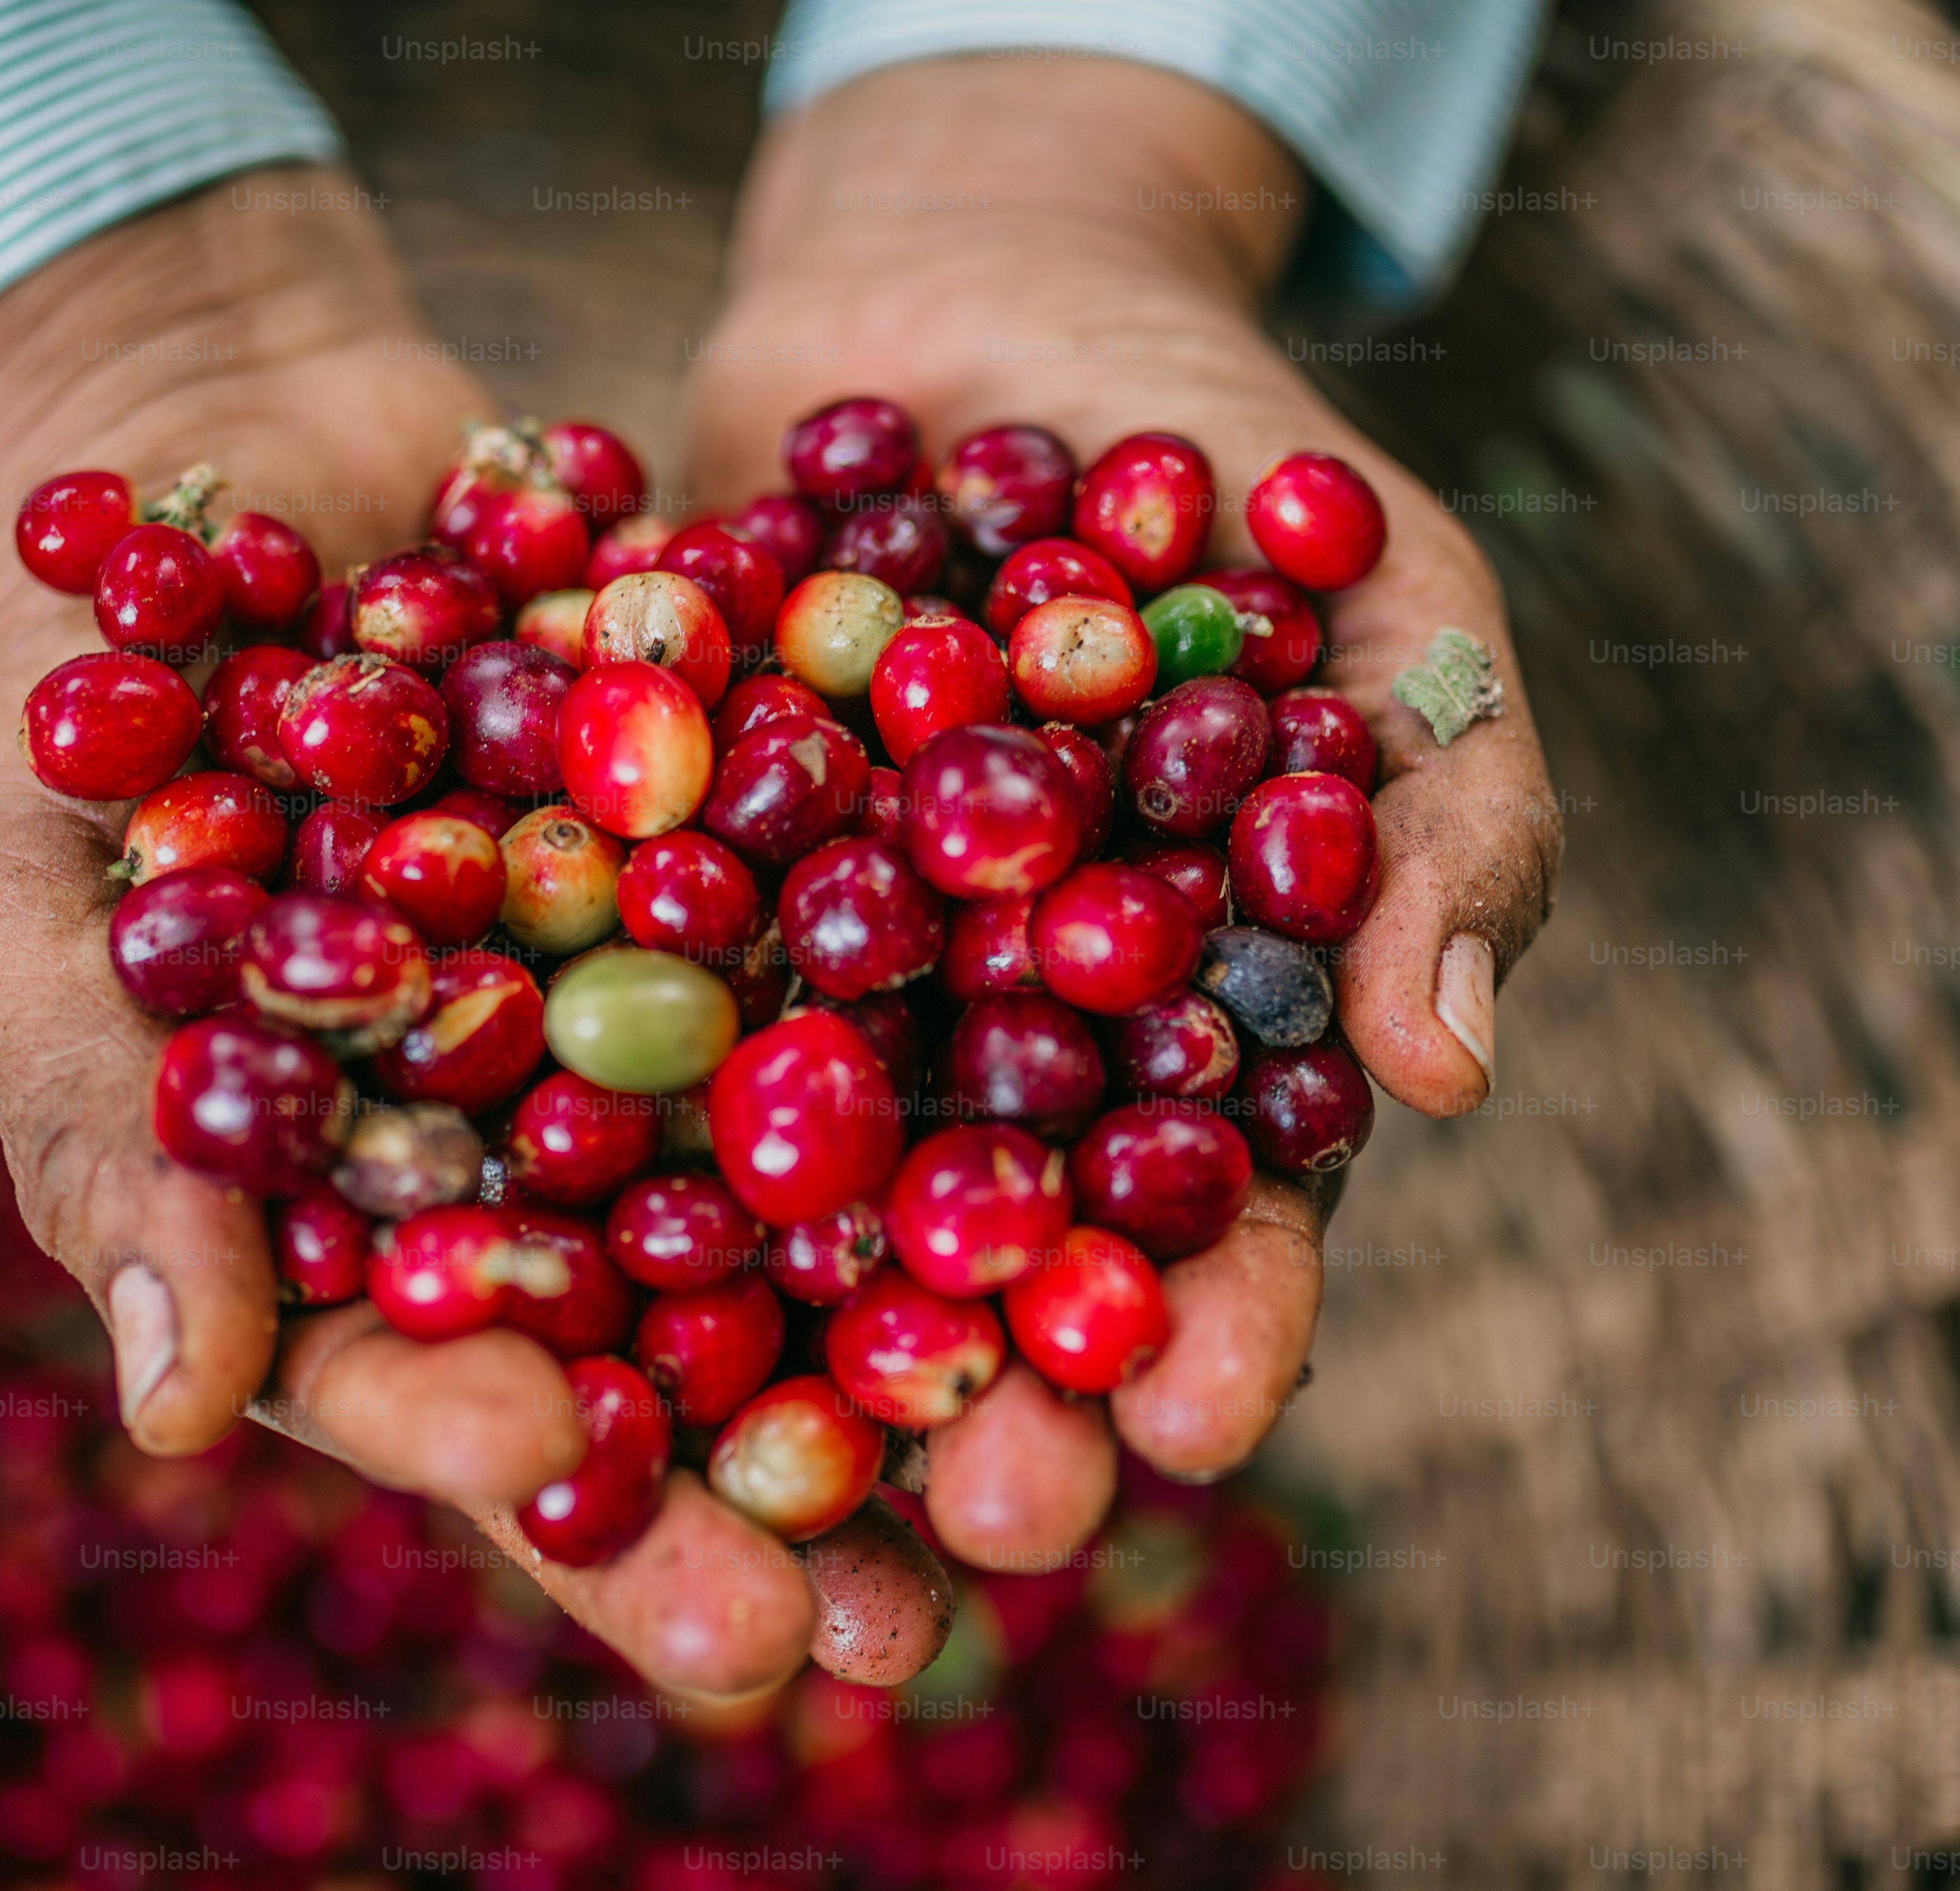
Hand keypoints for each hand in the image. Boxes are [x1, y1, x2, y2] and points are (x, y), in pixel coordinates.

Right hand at [0, 170, 956, 1697]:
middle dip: (764, 1500)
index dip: (526, 1485)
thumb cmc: (66, 701)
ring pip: (812, 1209)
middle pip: (658, 1361)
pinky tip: (1133, 1136)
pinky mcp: (775, 867)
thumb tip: (180, 1426)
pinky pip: (896, 967)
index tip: (627, 1539)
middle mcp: (536, 1153)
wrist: (219, 438)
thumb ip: (117, 1153)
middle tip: (882, 1636)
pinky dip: (1003, 1046)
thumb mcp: (36, 914)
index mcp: (356, 1218)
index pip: (442, 1398)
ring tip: (1055, 1459)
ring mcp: (663, 1015)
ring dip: (927, 1334)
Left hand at [685, 60, 1561, 1533]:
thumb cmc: (1221, 457)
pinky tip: (508, 1254)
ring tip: (733, 1491)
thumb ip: (1442, 816)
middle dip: (974, 1405)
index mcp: (1172, 1047)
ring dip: (752, 1362)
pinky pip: (586, 1037)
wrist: (966, 292)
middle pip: (979, 1278)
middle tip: (955, 1529)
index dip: (1213, 1335)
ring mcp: (796, 1005)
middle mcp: (974, 1068)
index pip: (1217, 1233)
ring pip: (767, 1222)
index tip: (1193, 1427)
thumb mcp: (1384, 602)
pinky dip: (549, 1131)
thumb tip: (1451, 1065)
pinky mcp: (633, 918)